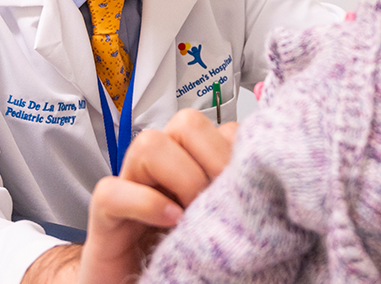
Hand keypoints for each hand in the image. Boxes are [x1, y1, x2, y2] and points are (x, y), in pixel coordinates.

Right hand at [78, 109, 237, 283]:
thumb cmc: (186, 256)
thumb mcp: (221, 221)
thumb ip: (237, 193)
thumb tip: (274, 181)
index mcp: (195, 163)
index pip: (222, 126)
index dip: (238, 151)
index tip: (250, 186)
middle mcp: (163, 167)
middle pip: (186, 123)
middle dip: (210, 157)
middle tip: (219, 198)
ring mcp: (131, 186)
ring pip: (148, 144)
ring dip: (180, 176)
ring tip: (192, 213)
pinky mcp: (106, 216)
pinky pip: (112, 191)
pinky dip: (146, 203)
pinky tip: (171, 223)